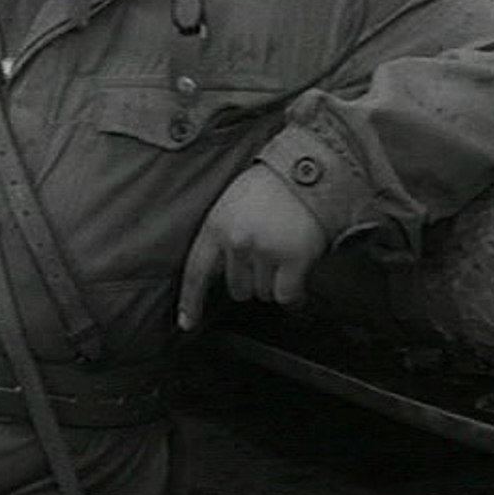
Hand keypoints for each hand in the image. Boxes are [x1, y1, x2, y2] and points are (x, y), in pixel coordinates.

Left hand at [177, 164, 328, 331]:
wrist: (307, 170)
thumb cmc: (269, 187)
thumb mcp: (231, 204)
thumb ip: (222, 235)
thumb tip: (221, 272)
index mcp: (216, 225)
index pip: (196, 271)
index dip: (191, 301)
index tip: (186, 323)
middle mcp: (236, 241)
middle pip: (236, 289)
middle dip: (250, 279)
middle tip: (266, 254)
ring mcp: (265, 251)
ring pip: (262, 293)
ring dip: (273, 282)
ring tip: (283, 252)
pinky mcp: (293, 260)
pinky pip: (285, 296)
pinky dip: (293, 293)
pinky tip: (297, 277)